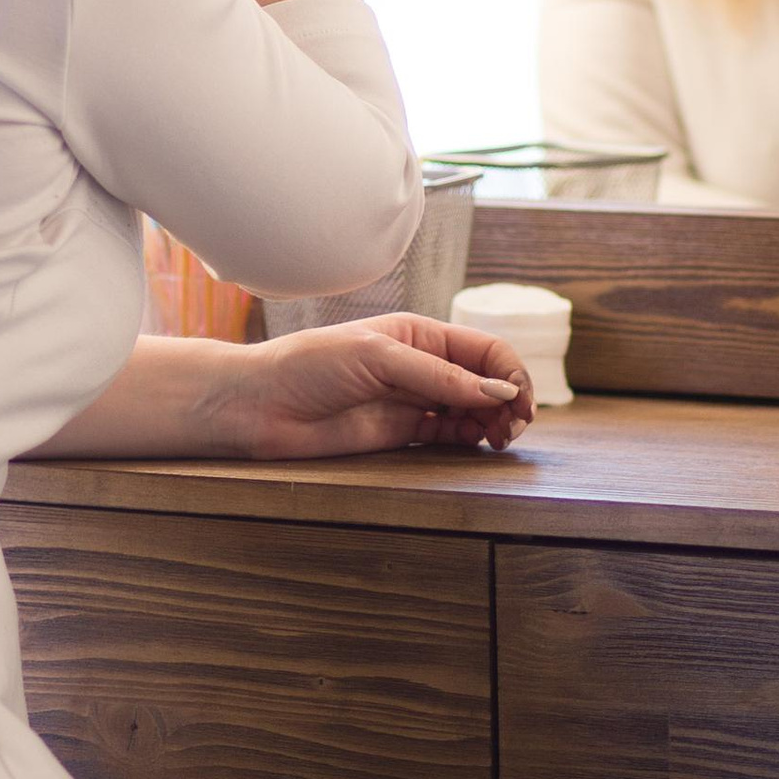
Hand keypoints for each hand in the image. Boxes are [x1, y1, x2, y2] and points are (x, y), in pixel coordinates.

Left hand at [231, 315, 533, 459]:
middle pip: (485, 381)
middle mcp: (420, 365)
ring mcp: (411, 400)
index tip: (518, 403)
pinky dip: (470, 438)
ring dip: (493, 422)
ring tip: (497, 439)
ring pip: (472, 410)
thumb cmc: (310, 367)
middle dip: (508, 401)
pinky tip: (475, 443)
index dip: (510, 373)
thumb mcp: (378, 358)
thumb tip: (499, 391)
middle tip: (512, 429)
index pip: (485, 350)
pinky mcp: (400, 432)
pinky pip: (449, 434)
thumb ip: (439, 375)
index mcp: (419, 334)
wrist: (260, 405)